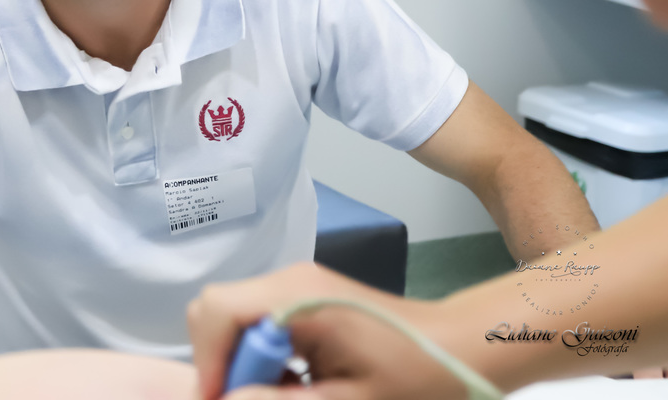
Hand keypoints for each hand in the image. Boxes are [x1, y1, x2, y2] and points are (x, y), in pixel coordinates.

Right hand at [188, 263, 467, 399]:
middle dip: (221, 361)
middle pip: (217, 309)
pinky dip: (263, 355)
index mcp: (296, 299)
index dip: (207, 362)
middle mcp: (289, 280)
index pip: (217, 311)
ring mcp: (297, 284)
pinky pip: (259, 320)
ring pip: (235, 316)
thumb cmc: (415, 379)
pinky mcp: (305, 295)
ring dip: (243, 361)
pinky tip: (295, 383)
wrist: (460, 348)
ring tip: (281, 394)